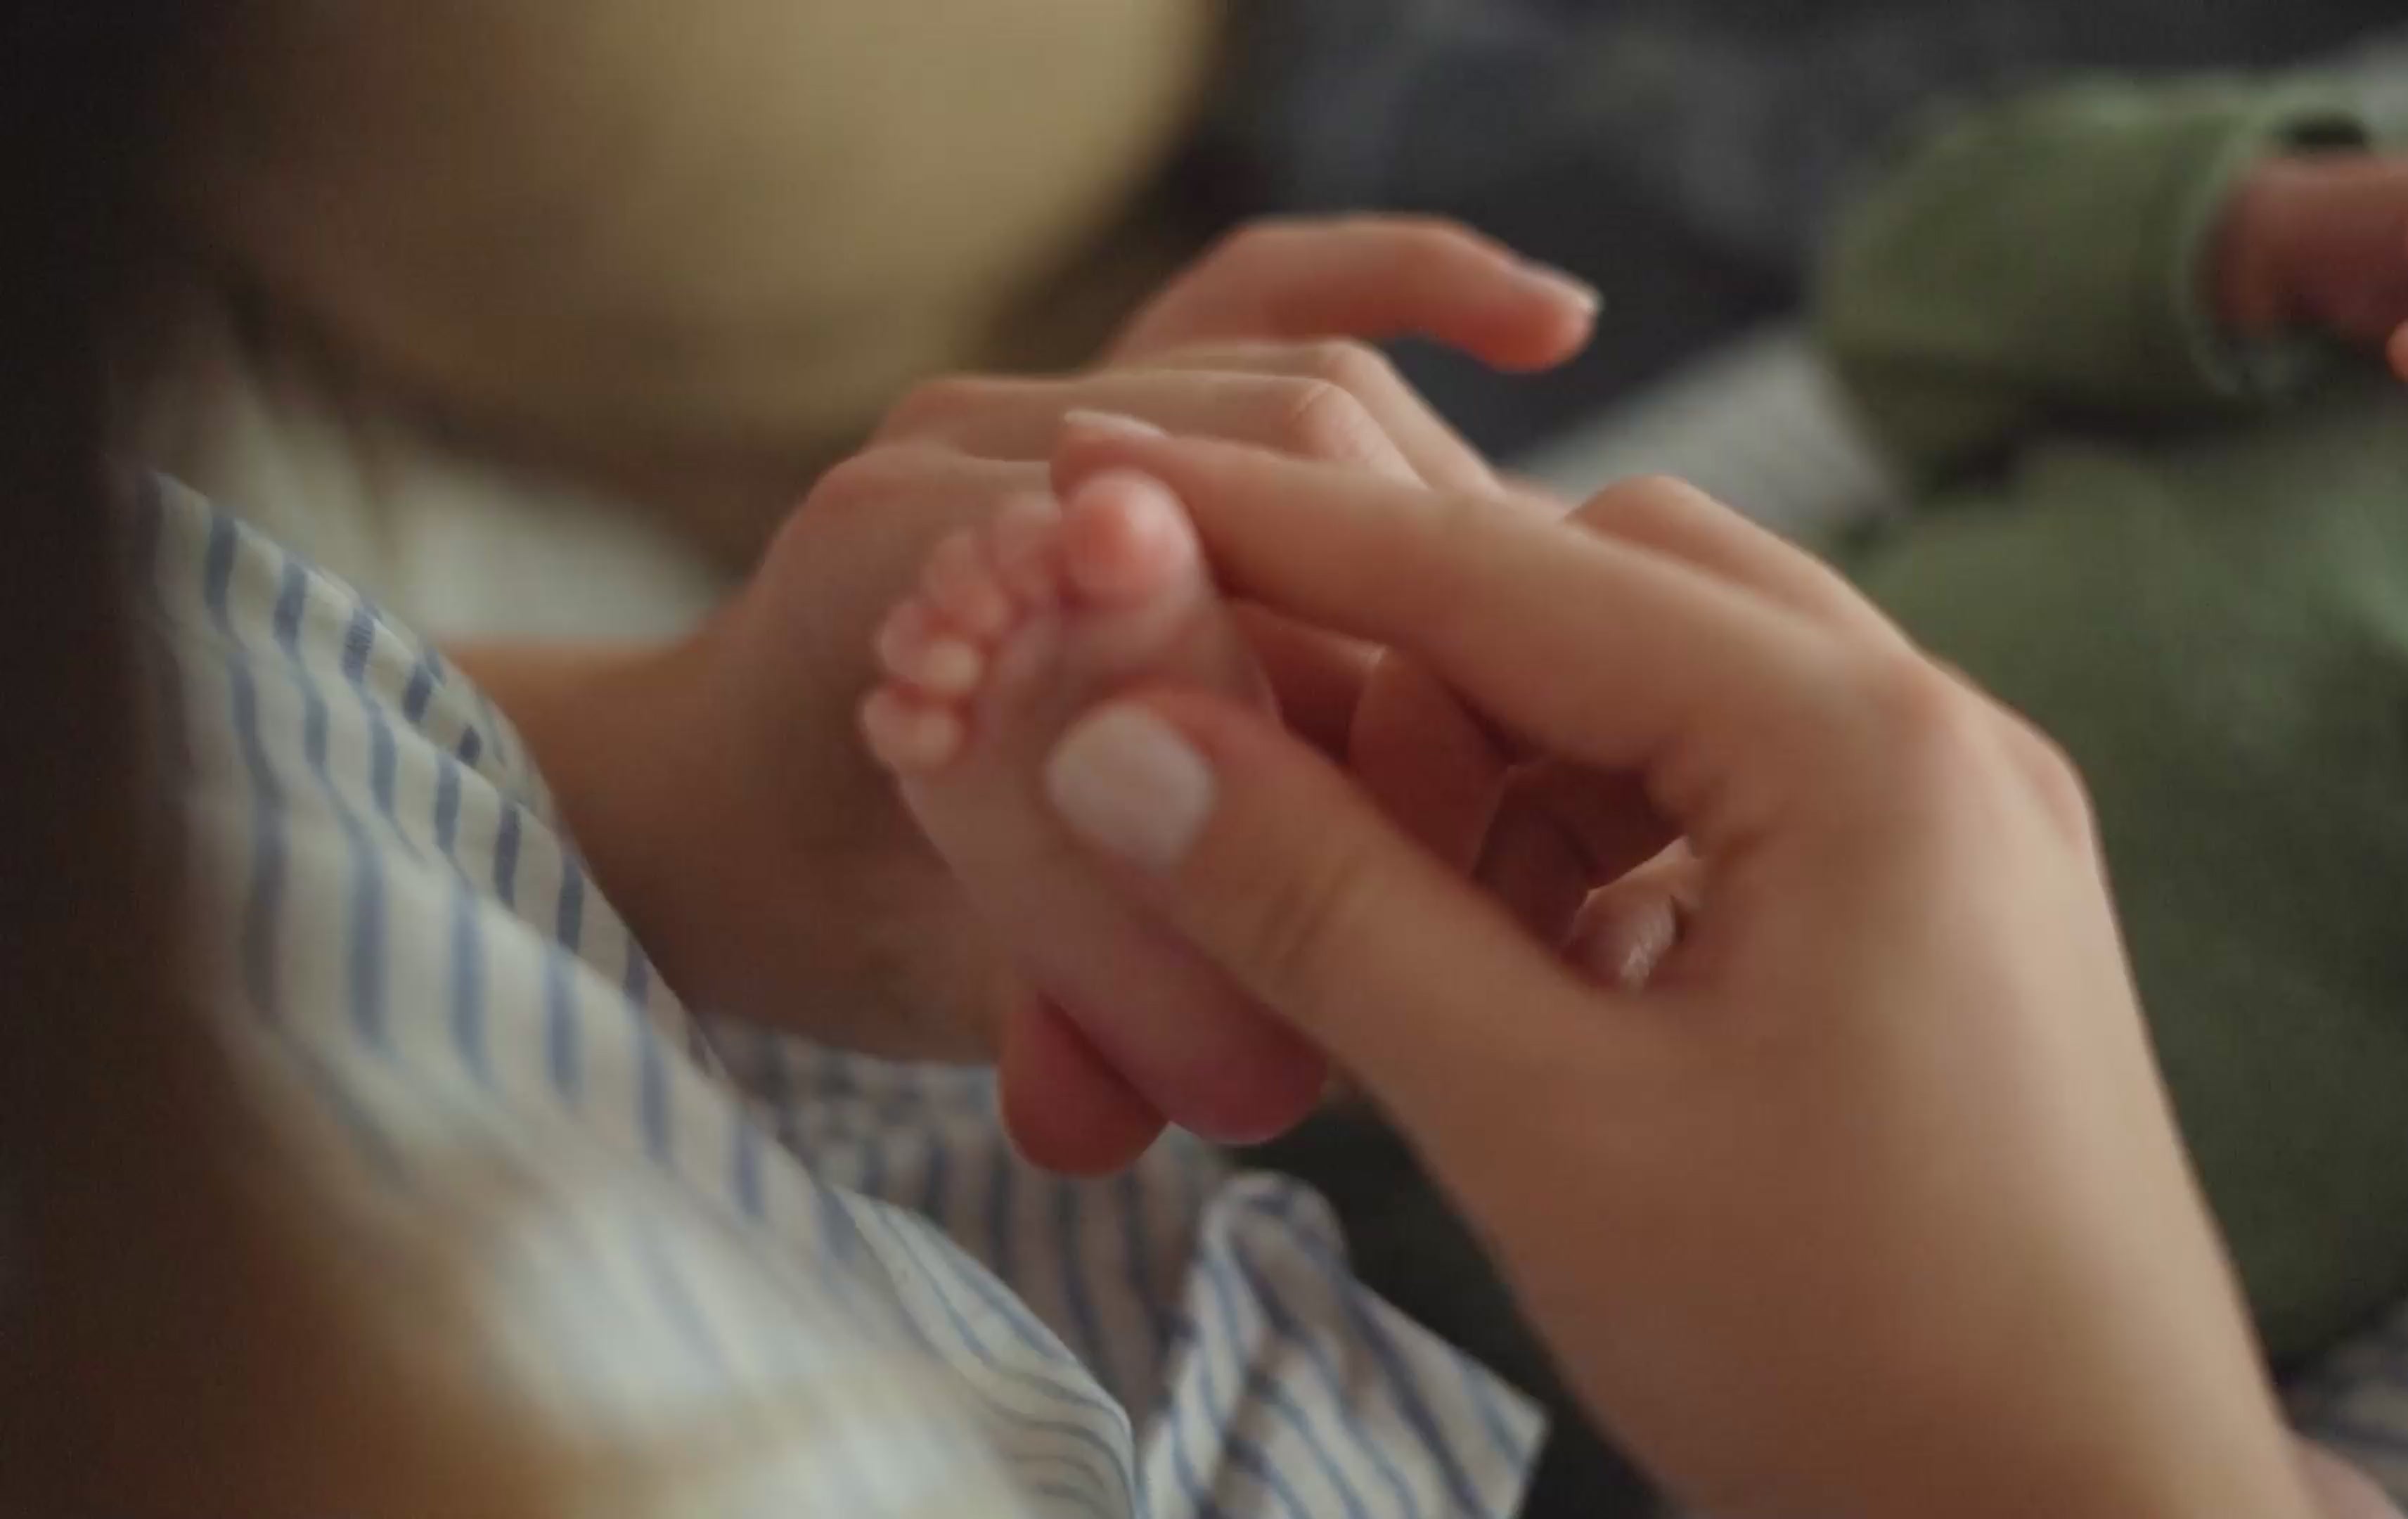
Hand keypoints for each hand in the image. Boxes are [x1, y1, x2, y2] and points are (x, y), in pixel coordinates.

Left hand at [498, 218, 1597, 1173]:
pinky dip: (1412, 284)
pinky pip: (1270, 292)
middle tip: (1517, 797)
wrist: (713, 808)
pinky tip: (1551, 324)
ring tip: (1537, 679)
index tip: (1449, 860)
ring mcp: (1037, 390)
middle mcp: (968, 440)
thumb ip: (1041, 1005)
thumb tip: (1171, 1088)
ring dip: (1445, 523)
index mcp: (908, 565)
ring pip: (1312, 392)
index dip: (1360, 729)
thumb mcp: (926, 981)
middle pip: (1285, 466)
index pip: (1203, 588)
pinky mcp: (1105, 378)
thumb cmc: (818, 909)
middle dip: (1427, 629)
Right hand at [1027, 427, 2316, 1517]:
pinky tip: (1549, 971)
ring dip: (1515, 762)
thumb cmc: (1844, 1359)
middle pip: (1609, 583)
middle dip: (1420, 662)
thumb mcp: (1540, 1128)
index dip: (1280, 527)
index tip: (1107, 474)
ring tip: (1433, 929)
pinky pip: (1738, 791)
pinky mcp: (1954, 907)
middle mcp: (1937, 732)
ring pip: (1672, 683)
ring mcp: (1963, 817)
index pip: (1504, 567)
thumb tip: (1120, 741)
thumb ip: (1323, 910)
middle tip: (1277, 786)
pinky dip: (1607, 839)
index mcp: (1859, 747)